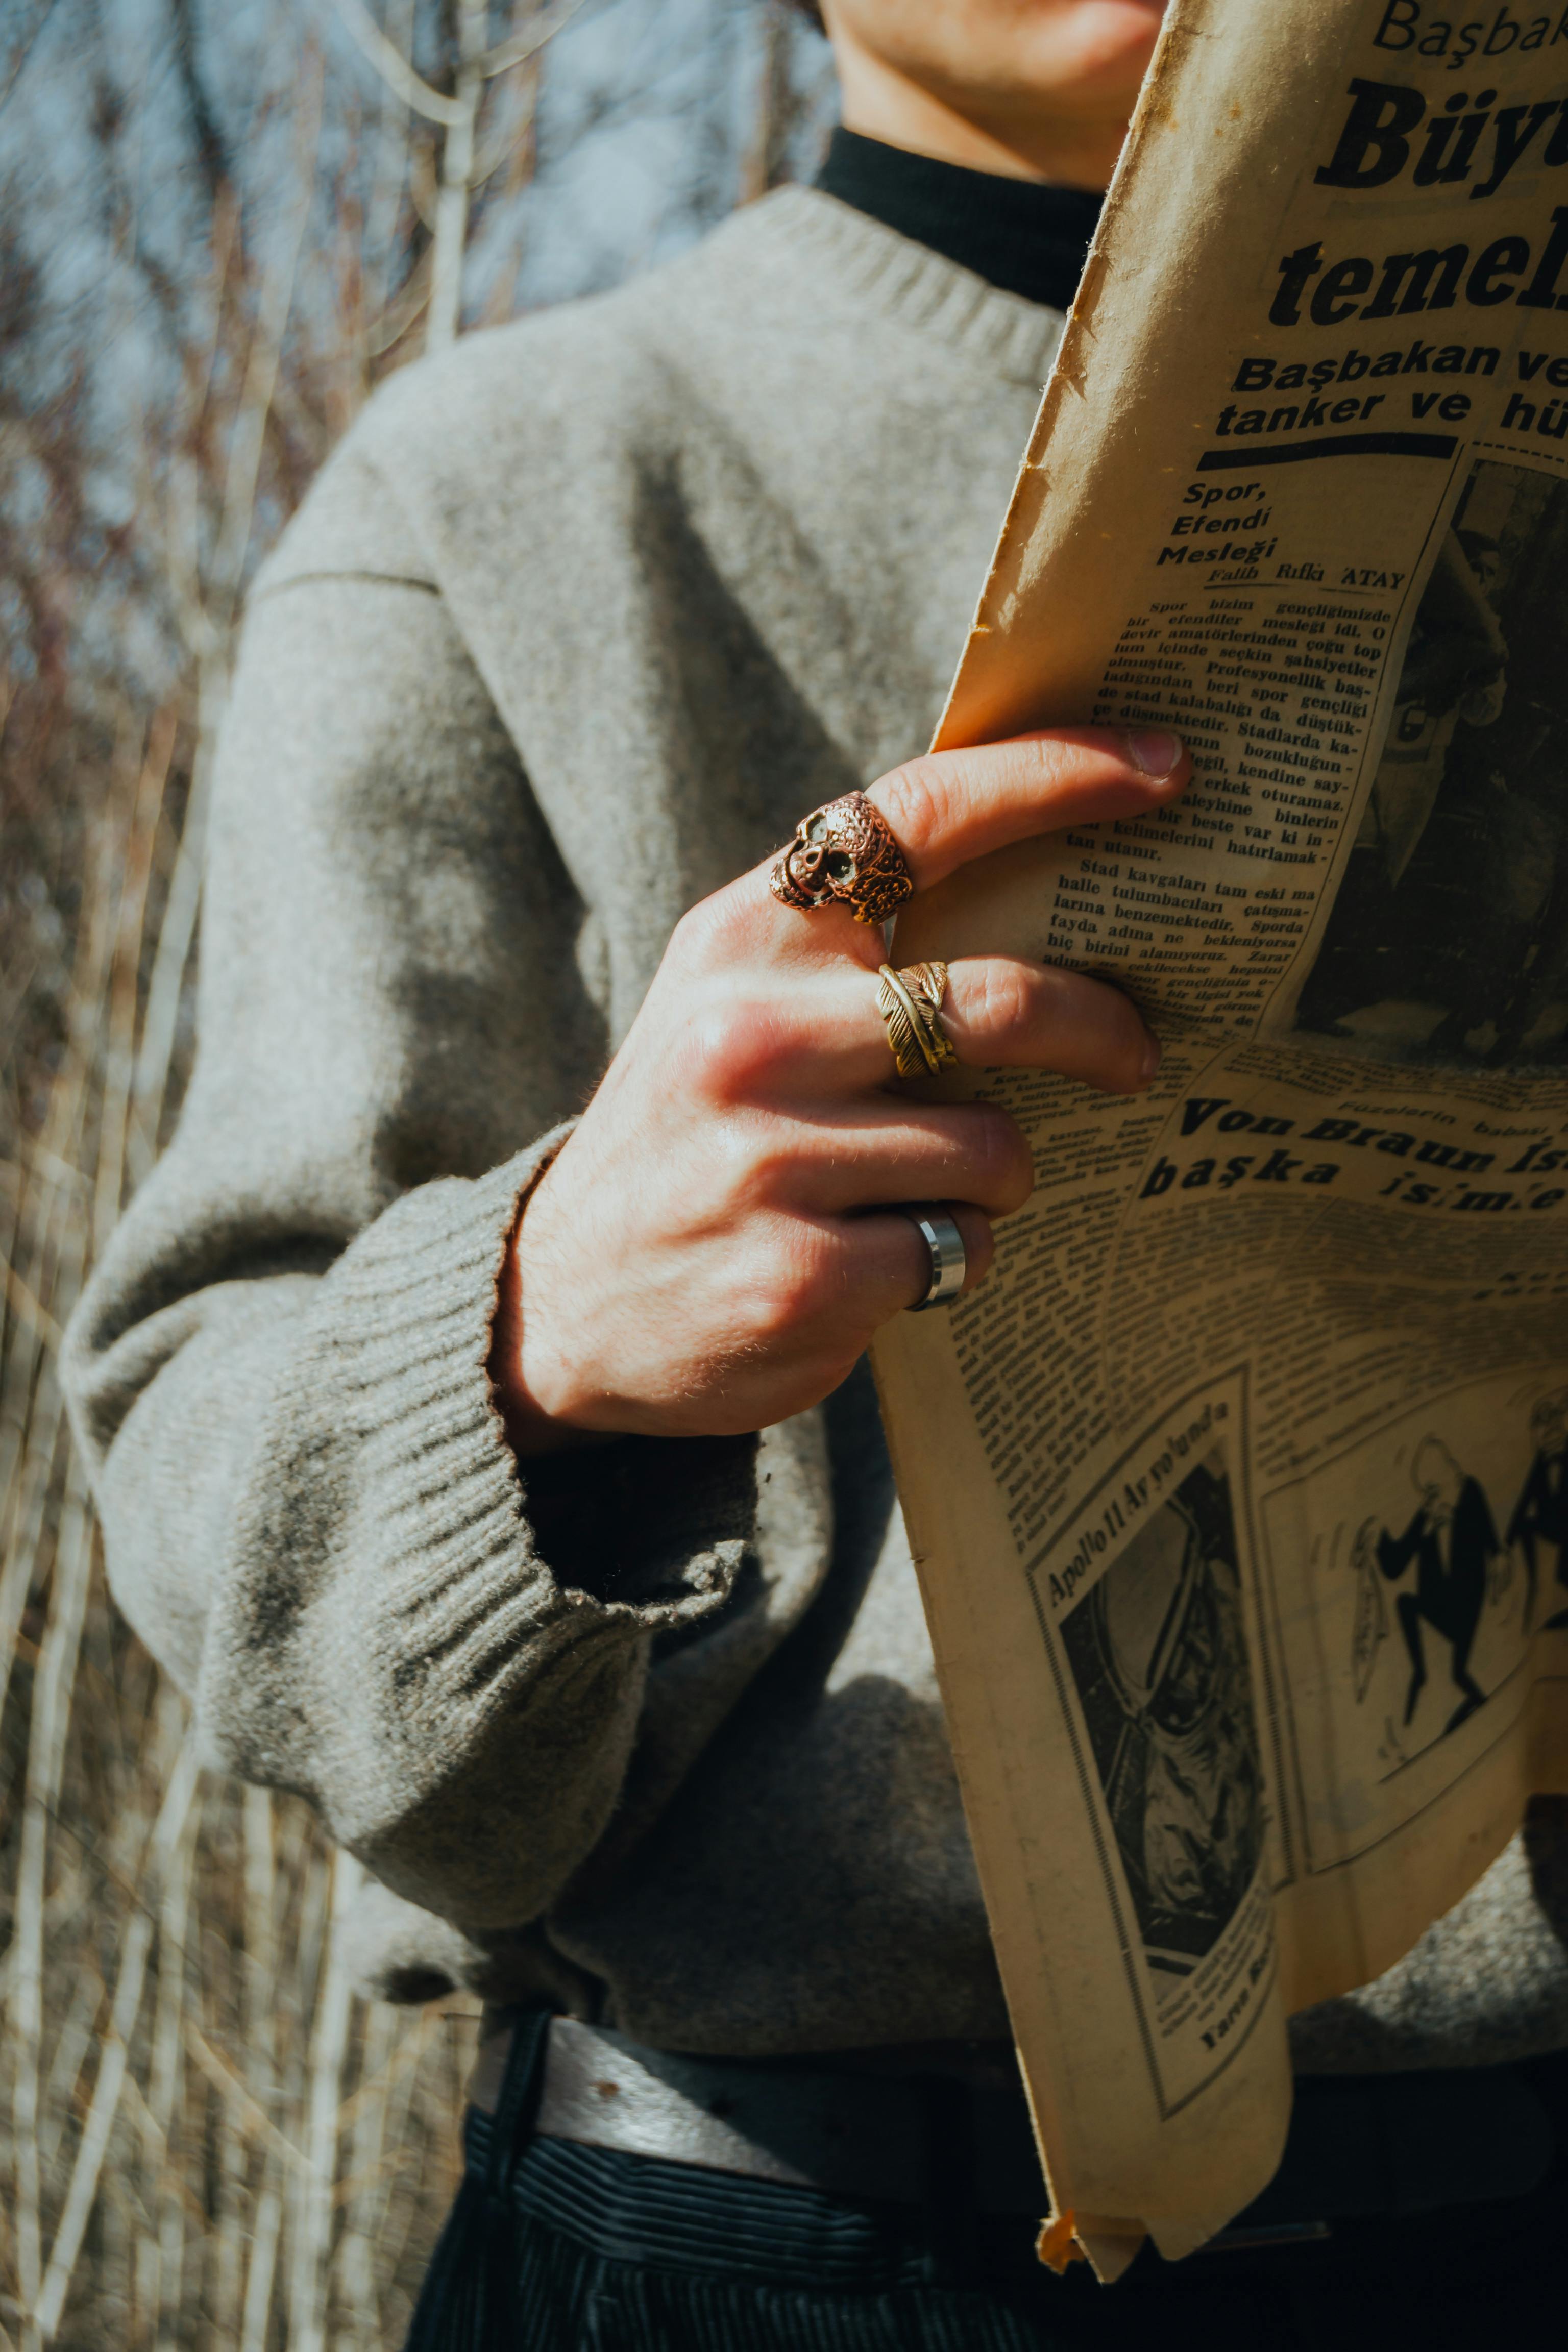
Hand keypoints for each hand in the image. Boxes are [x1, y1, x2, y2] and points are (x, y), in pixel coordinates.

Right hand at [490, 727, 1188, 1447]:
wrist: (561, 1307)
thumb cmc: (693, 1136)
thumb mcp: (735, 1005)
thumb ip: (853, 948)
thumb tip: (1053, 896)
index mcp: (742, 939)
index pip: (919, 814)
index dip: (1056, 775)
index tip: (1167, 766)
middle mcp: (749, 1034)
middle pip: (999, 1001)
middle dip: (1099, 1026)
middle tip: (1135, 1052)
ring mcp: (771, 1160)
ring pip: (994, 1149)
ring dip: (994, 1179)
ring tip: (924, 1194)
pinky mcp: (802, 1275)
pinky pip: (961, 1250)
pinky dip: (950, 1259)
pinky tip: (876, 1264)